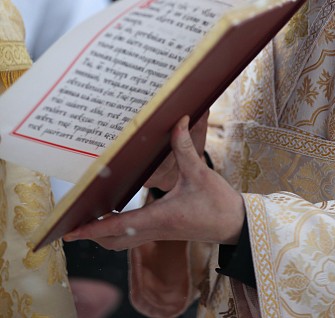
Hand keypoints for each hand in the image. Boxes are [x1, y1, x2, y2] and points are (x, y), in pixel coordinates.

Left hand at [63, 115, 244, 249]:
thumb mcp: (200, 172)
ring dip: (103, 234)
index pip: (119, 225)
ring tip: (87, 219)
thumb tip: (178, 120)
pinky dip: (117, 231)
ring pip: (121, 242)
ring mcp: (159, 233)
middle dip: (91, 234)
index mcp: (160, 217)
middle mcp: (155, 229)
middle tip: (72, 222)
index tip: (71, 231)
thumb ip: (186, 147)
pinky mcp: (164, 231)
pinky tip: (115, 216)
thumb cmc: (218, 201)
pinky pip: (132, 236)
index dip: (93, 228)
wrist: (234, 224)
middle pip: (113, 240)